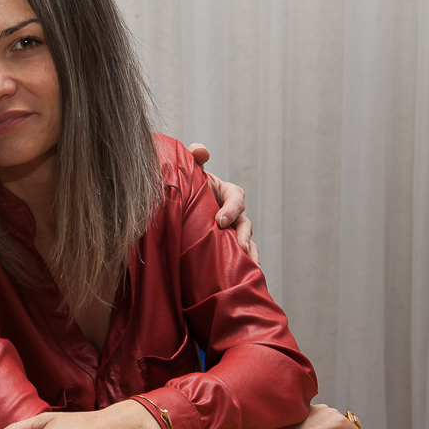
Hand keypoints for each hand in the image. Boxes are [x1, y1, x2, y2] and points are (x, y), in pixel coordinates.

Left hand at [188, 143, 258, 264]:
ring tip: (248, 266)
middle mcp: (233, 214)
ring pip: (248, 243)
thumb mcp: (190, 172)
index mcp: (226, 194)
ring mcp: (232, 232)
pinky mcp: (228, 249)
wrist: (179, 209)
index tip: (220, 220)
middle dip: (243, 235)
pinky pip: (242, 258)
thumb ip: (194, 157)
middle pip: (245, 224)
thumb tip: (201, 150)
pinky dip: (246, 266)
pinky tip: (246, 278)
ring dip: (250, 254)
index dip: (231, 208)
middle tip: (237, 246)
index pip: (236, 198)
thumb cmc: (187, 189)